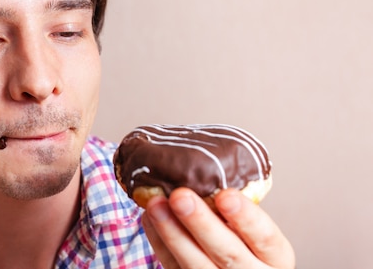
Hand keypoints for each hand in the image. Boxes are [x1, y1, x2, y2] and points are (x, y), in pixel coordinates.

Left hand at [142, 188, 294, 268]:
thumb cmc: (245, 241)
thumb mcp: (254, 230)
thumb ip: (238, 208)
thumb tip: (205, 167)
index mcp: (274, 255)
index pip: (265, 237)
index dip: (246, 217)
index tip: (226, 195)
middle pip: (227, 253)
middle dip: (201, 223)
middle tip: (180, 196)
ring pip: (195, 264)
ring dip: (171, 232)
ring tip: (155, 204)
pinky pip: (173, 266)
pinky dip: (159, 241)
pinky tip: (150, 217)